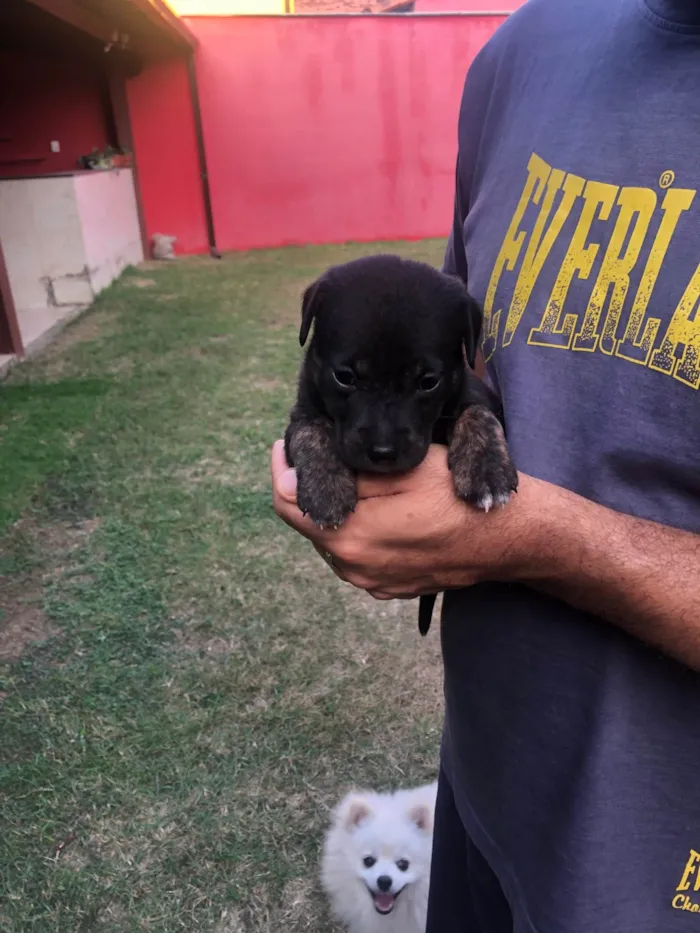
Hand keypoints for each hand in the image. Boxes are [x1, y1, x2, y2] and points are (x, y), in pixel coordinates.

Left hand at [271, 439, 535, 599]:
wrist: (507, 537)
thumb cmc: (456, 495)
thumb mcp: (401, 471)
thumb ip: (346, 476)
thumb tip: (297, 475)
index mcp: (348, 538)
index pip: (287, 503)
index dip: (282, 469)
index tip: (286, 444)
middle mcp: (352, 568)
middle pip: (310, 521)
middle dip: (313, 487)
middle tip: (328, 454)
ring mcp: (371, 582)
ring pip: (333, 538)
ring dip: (338, 508)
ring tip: (358, 480)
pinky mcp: (389, 587)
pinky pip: (358, 555)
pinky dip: (358, 530)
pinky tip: (381, 509)